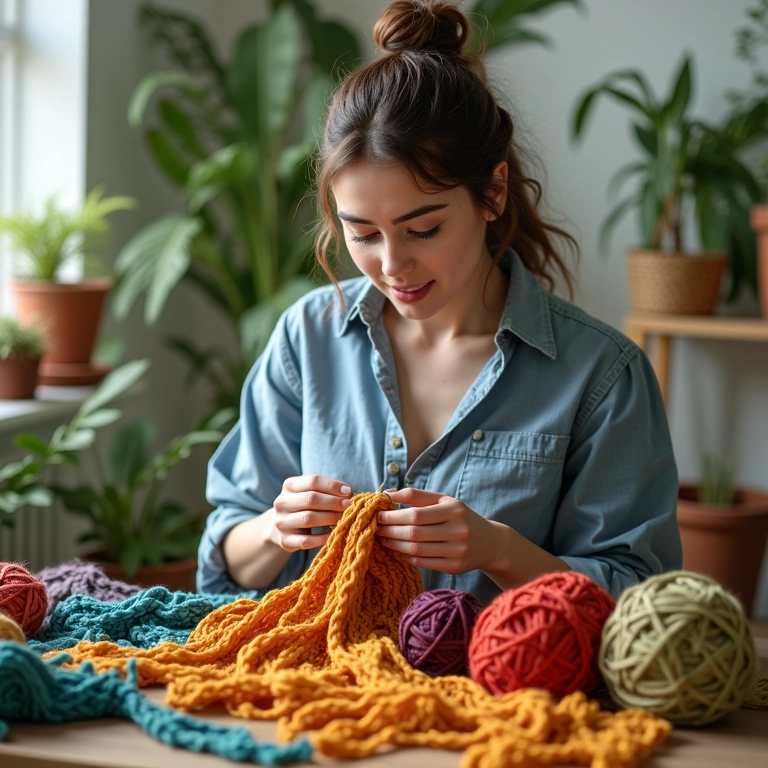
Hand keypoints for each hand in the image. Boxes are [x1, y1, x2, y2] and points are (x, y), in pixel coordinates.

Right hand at [270, 475, 351, 551]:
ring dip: (330, 518)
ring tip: (343, 518)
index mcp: (289, 486)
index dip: (332, 486)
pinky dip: (322, 538)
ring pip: (308, 518)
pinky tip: (333, 535)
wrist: (283, 528)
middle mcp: (282, 502)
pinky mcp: (285, 541)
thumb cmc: (304, 506)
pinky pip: (306, 540)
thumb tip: (348, 492)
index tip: (348, 492)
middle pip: (310, 499)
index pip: (312, 481)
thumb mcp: (310, 492)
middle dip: (333, 502)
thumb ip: (327, 490)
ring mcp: (281, 522)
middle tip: (349, 506)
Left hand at [376, 487, 502, 574]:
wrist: (490, 542)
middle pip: (414, 533)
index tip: (379, 515)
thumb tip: (387, 493)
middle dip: (390, 531)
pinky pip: (423, 563)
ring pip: (416, 550)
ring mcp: (457, 551)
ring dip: (395, 545)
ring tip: (383, 539)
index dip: (393, 516)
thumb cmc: (460, 517)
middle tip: (376, 528)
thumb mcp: (444, 500)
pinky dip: (407, 557)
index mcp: (454, 510)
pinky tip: (398, 550)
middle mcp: (458, 530)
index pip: (416, 514)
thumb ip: (417, 495)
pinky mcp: (455, 567)